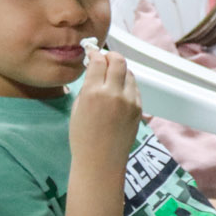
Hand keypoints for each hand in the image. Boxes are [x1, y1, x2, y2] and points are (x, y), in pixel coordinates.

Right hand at [68, 46, 141, 166]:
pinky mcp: (138, 108)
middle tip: (104, 59)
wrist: (101, 162)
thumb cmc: (83, 139)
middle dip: (110, 56)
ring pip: (128, 72)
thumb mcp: (77, 109)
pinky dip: (126, 84)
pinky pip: (134, 88)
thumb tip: (94, 72)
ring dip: (119, 70)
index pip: (98, 60)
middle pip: (118, 60)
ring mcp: (129, 101)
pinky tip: (118, 92)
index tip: (92, 53)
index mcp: (93, 92)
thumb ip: (87, 87)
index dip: (94, 54)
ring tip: (111, 77)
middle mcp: (114, 93)